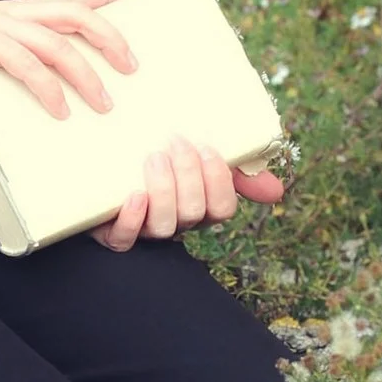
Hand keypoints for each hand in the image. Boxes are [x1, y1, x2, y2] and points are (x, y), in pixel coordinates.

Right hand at [0, 0, 137, 117]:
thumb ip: (14, 66)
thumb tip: (49, 98)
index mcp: (18, 11)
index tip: (148, 7)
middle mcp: (12, 11)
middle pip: (79, 11)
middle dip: (114, 36)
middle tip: (136, 68)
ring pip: (58, 39)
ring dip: (87, 73)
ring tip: (105, 104)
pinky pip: (24, 64)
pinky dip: (48, 89)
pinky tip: (60, 112)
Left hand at [95, 138, 285, 251]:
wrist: (105, 169)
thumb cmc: (163, 162)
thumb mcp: (200, 160)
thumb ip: (239, 170)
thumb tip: (277, 192)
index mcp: (201, 207)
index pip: (222, 208)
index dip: (218, 181)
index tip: (206, 147)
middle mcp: (177, 222)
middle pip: (193, 213)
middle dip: (189, 177)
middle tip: (177, 142)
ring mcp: (146, 229)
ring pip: (164, 226)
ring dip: (164, 191)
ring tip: (154, 158)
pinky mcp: (113, 232)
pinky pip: (124, 239)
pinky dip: (132, 218)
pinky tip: (134, 195)